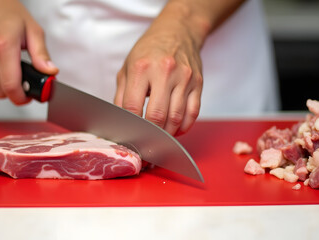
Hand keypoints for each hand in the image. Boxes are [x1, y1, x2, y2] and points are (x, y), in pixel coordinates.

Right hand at [0, 0, 57, 104]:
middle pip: (0, 91)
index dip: (21, 97)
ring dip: (2, 85)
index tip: (28, 97)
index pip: (10, 85)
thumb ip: (42, 55)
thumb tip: (50, 72)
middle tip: (23, 83)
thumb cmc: (9, 14)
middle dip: (14, 92)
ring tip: (10, 70)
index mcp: (3, 46)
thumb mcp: (33, 31)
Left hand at [114, 3, 204, 135]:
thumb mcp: (127, 67)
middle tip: (146, 141)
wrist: (178, 32)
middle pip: (157, 116)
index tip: (130, 133)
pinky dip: (184, 127)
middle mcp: (164, 72)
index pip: (134, 106)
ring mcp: (184, 78)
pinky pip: (193, 112)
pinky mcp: (198, 83)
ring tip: (160, 137)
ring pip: (176, 117)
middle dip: (150, 134)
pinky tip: (176, 129)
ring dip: (167, 133)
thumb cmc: (149, 51)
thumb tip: (120, 121)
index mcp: (142, 68)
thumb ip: (121, 95)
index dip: (131, 125)